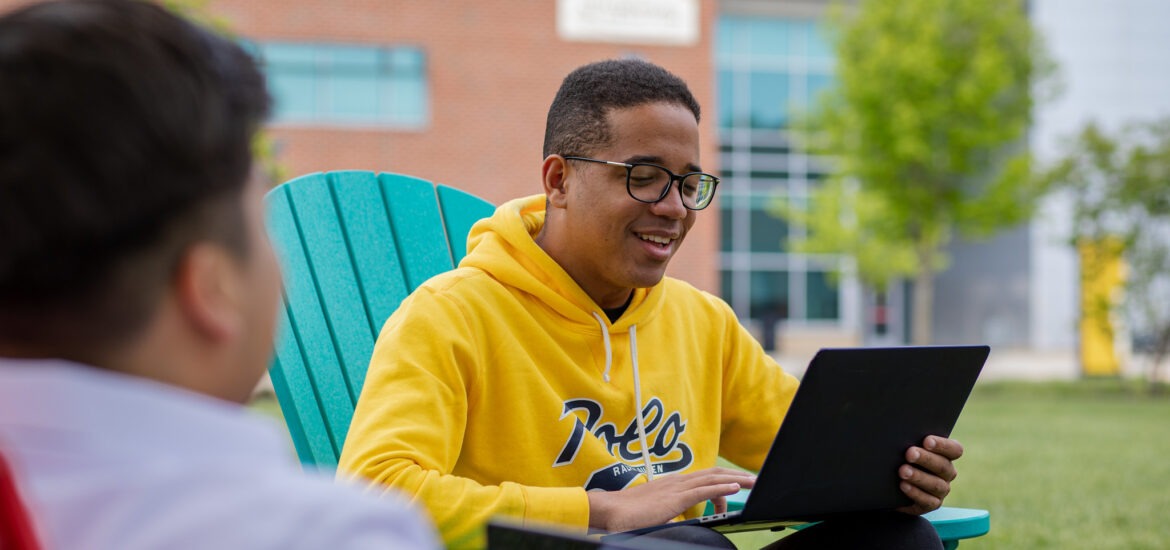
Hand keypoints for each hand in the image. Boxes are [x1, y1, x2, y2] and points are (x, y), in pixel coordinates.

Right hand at [587, 467, 754, 532]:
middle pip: (713, 473)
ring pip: (713, 479)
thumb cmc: (628, 514)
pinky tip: (735, 488)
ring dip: (735, 479)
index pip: (703, 477)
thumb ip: (670, 513)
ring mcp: (677, 488)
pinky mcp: (676, 498)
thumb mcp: (656, 512)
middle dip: (734, 475)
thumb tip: (680, 521)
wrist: (611, 511)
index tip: (736, 485)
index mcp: (672, 483)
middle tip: (752, 479)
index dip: (722, 479)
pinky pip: (704, 490)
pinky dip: (722, 488)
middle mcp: (677, 481)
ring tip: (751, 482)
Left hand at [897, 435, 962, 514]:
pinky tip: (903, 486)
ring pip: (936, 484)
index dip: (943, 445)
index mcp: (946, 455)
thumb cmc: (901, 458)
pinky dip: (915, 493)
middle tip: (909, 453)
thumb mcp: (906, 448)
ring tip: (903, 471)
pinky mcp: (931, 504)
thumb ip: (910, 440)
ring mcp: (941, 489)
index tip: (926, 440)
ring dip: (919, 477)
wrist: (891, 485)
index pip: (954, 449)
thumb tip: (898, 432)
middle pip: (943, 466)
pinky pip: (928, 501)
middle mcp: (947, 472)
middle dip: (925, 459)